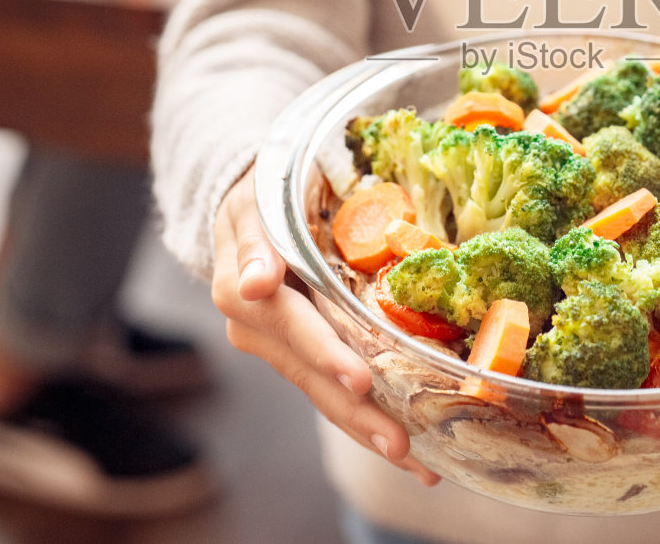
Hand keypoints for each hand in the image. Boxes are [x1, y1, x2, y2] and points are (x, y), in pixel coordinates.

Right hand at [211, 173, 439, 486]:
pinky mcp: (299, 357)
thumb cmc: (259, 196)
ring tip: (415, 463)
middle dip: (357, 414)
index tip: (360, 380)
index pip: (294, 329)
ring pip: (324, 396)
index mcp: (244, 295)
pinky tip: (402, 448)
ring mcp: (279, 350)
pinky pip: (330, 392)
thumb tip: (256, 282)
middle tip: (400, 444)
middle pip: (313, 378)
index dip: (327, 355)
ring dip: (367, 429)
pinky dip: (363, 420)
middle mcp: (258, 332)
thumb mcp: (253, 205)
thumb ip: (254, 244)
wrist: (245, 208)